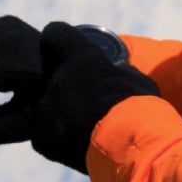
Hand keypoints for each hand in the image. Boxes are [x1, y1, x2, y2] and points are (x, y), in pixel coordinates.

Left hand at [30, 22, 158, 173]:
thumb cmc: (141, 108)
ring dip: (60, 111)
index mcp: (78, 54)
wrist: (132, 148)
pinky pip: (45, 132)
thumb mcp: (132, 77)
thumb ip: (112, 70)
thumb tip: (112, 73)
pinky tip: (79, 141)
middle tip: (85, 98)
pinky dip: (58, 136)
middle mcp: (53, 77)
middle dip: (62, 83)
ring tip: (85, 125)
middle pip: (48, 73)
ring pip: (44, 104)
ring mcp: (43, 108)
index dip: (63, 44)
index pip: (55, 34)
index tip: (71, 54)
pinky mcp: (40, 137)